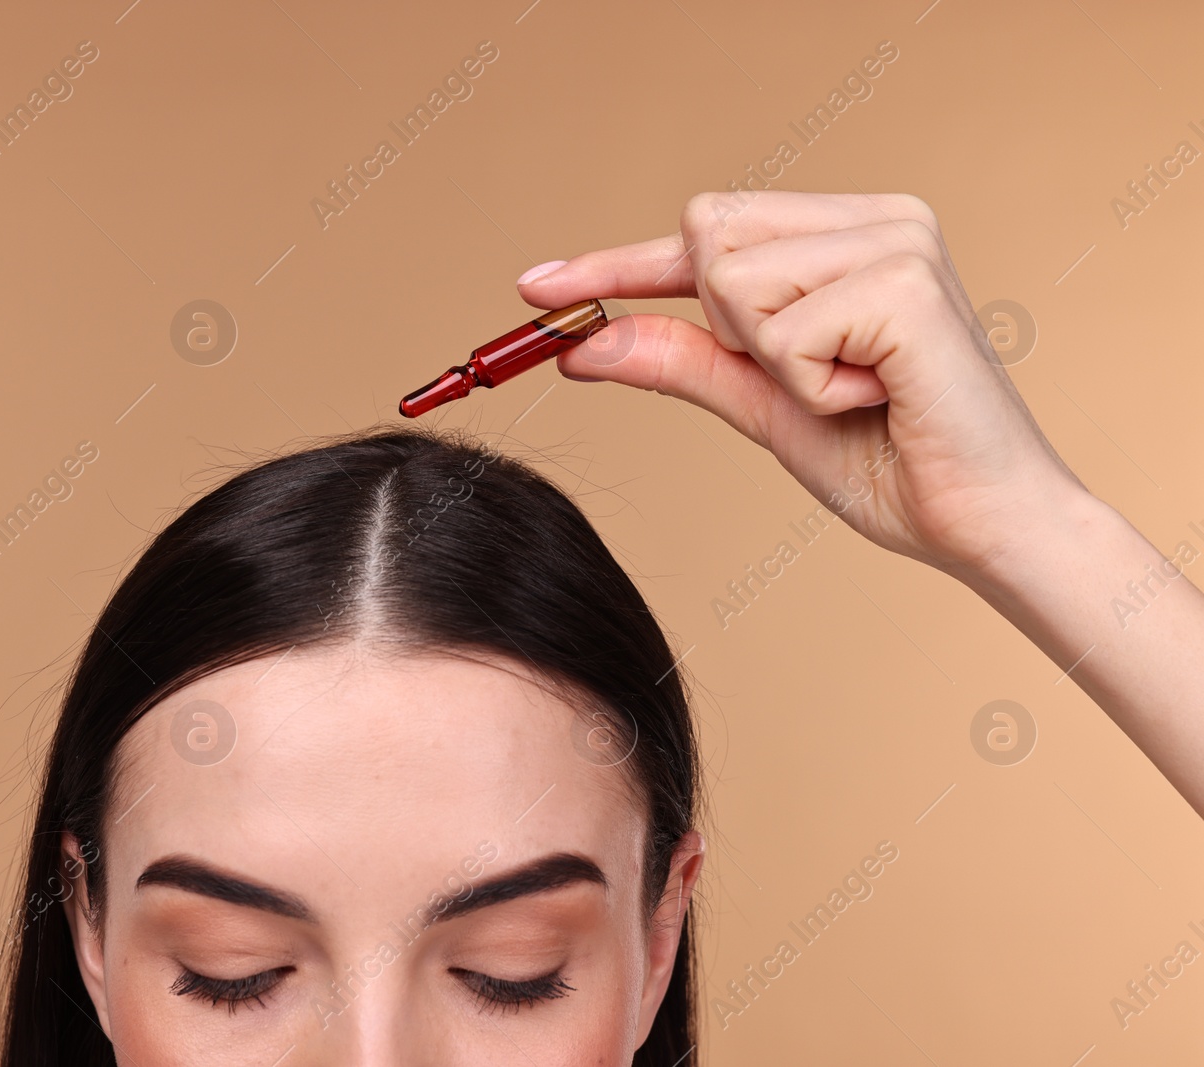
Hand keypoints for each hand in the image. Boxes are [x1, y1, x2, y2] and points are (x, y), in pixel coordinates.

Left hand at [516, 190, 1083, 580]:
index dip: (615, 264)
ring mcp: (895, 240)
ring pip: (733, 283)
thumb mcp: (762, 404)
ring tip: (857, 389)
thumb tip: (584, 343)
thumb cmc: (888, 463)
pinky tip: (879, 396)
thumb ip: (681, 362)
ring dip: (775, 364)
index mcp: (849, 233)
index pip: (705, 233)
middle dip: (728, 324)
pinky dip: (809, 386)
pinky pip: (777, 333)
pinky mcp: (904, 283)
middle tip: (814, 376)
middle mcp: (877, 218)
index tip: (533, 285)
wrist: (982, 525)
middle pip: (706, 235)